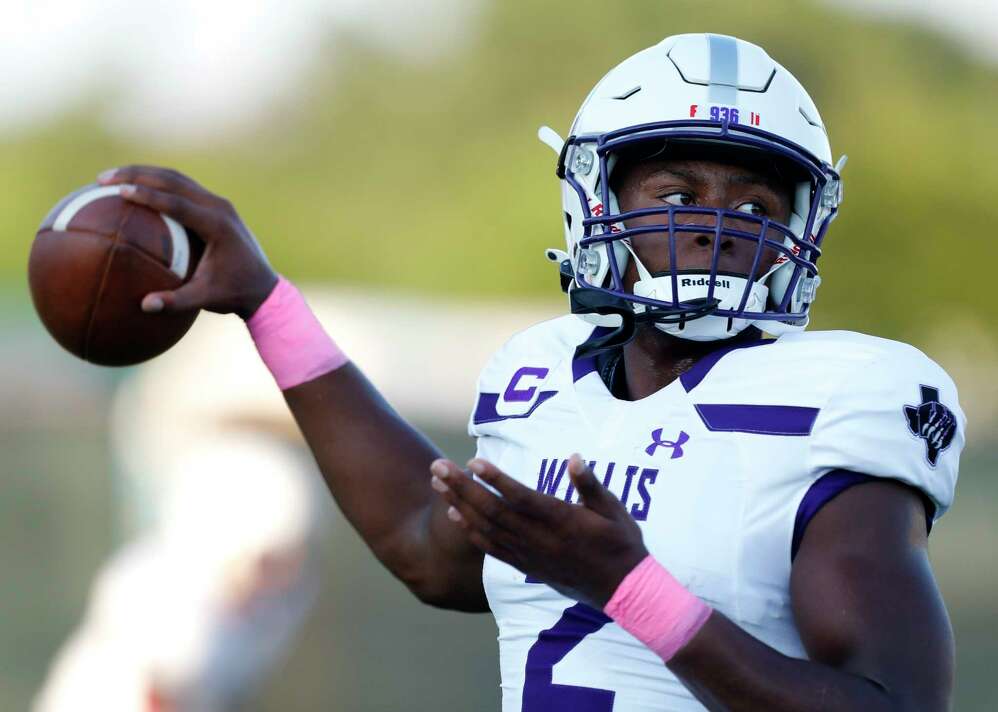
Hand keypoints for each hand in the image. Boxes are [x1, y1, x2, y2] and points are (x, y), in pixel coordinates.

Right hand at [98, 166, 278, 318]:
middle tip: (102, 179)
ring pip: (177, 178)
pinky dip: (156, 184)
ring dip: (144, 174)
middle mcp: (219, 207)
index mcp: (218, 225)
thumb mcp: (207, 299)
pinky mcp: (214, 205)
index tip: (120, 191)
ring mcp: (218, 203)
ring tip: (110, 178)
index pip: (178, 203)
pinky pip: (182, 187)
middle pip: (173, 180)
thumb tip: (145, 305)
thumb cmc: (235, 293)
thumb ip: (177, 301)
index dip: (149, 196)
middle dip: (136, 174)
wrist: (264, 287)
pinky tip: (132, 190)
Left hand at [430, 454, 647, 608]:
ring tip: (437, 482)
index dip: (497, 480)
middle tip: (438, 466)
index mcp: (562, 521)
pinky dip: (469, 530)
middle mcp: (540, 540)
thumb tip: (574, 458)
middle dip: (462, 487)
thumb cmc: (621, 544)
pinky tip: (453, 513)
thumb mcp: (614, 510)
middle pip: (493, 511)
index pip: (522, 498)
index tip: (473, 461)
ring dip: (458, 503)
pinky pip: (491, 548)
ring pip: (486, 528)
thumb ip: (590, 484)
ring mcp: (530, 555)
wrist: (623, 592)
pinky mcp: (526, 567)